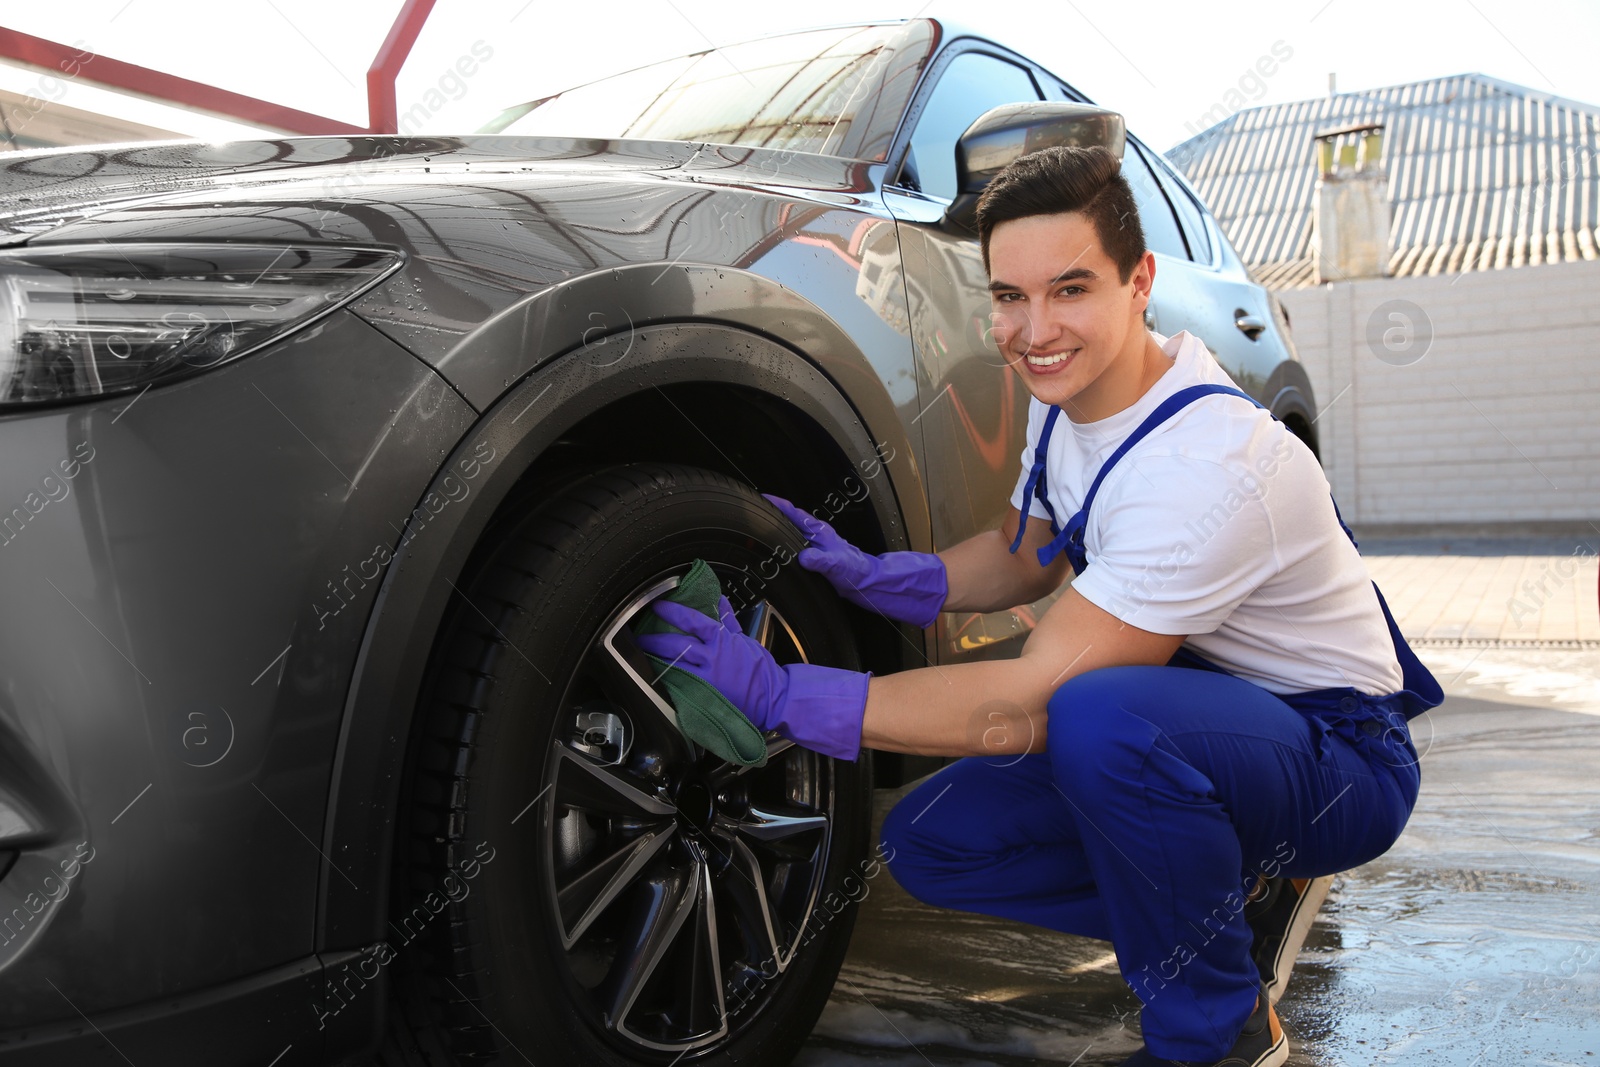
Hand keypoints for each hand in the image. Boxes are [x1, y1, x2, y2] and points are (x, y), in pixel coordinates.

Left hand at [634, 597, 869, 760]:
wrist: (774, 697)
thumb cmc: (761, 670)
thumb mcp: (745, 639)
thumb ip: (728, 621)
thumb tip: (719, 600)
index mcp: (722, 640)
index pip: (692, 621)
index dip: (673, 612)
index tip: (658, 606)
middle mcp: (712, 658)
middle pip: (676, 645)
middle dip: (655, 639)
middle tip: (640, 635)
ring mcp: (707, 679)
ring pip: (674, 666)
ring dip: (656, 660)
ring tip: (643, 655)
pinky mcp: (705, 696)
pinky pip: (681, 686)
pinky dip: (668, 679)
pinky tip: (658, 676)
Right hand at [762, 493, 947, 627]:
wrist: (877, 586)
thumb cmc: (863, 576)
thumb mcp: (841, 567)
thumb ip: (824, 561)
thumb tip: (805, 556)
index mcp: (822, 535)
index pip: (795, 514)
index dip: (777, 505)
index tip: (759, 497)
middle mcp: (820, 538)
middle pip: (792, 520)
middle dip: (774, 513)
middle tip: (754, 509)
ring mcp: (821, 547)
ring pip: (795, 532)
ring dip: (781, 527)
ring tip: (763, 525)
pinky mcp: (822, 557)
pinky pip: (800, 545)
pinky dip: (788, 543)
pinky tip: (783, 550)